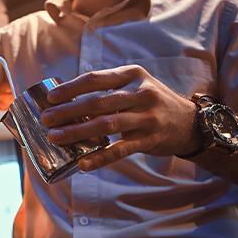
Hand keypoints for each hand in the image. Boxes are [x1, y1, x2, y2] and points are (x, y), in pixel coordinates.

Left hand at [40, 65, 201, 170]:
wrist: (190, 122)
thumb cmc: (152, 102)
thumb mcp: (135, 85)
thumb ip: (108, 89)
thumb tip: (67, 101)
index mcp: (132, 75)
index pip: (95, 79)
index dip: (71, 88)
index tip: (51, 98)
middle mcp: (141, 93)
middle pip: (97, 102)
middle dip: (68, 112)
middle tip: (47, 120)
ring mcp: (147, 117)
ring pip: (106, 125)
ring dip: (77, 132)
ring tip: (56, 138)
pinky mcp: (150, 140)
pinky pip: (120, 150)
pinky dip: (100, 157)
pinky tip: (82, 163)